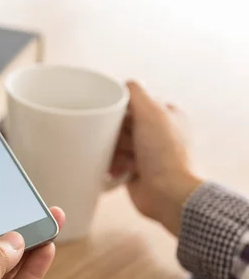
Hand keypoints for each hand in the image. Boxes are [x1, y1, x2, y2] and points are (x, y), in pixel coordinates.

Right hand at [110, 81, 202, 235]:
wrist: (167, 193)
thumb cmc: (165, 154)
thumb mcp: (151, 112)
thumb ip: (135, 93)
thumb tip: (123, 85)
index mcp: (166, 116)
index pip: (134, 105)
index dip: (121, 112)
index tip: (116, 119)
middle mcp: (157, 134)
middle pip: (121, 125)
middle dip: (116, 135)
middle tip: (122, 143)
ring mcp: (145, 154)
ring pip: (115, 145)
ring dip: (114, 152)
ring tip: (125, 161)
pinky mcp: (134, 171)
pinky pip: (112, 164)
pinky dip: (111, 167)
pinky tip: (116, 171)